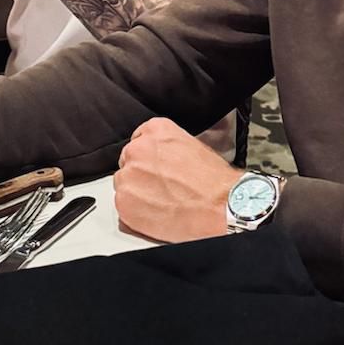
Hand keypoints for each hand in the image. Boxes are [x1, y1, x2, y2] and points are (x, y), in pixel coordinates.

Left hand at [113, 118, 241, 242]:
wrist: (219, 205)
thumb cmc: (213, 180)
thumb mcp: (190, 145)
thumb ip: (167, 148)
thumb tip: (160, 159)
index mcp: (154, 130)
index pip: (138, 141)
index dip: (148, 159)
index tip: (154, 168)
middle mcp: (137, 149)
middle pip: (129, 163)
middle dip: (141, 176)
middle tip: (160, 188)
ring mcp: (129, 175)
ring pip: (125, 185)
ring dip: (137, 194)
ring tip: (161, 203)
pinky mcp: (125, 202)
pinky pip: (124, 207)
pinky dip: (136, 214)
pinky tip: (157, 214)